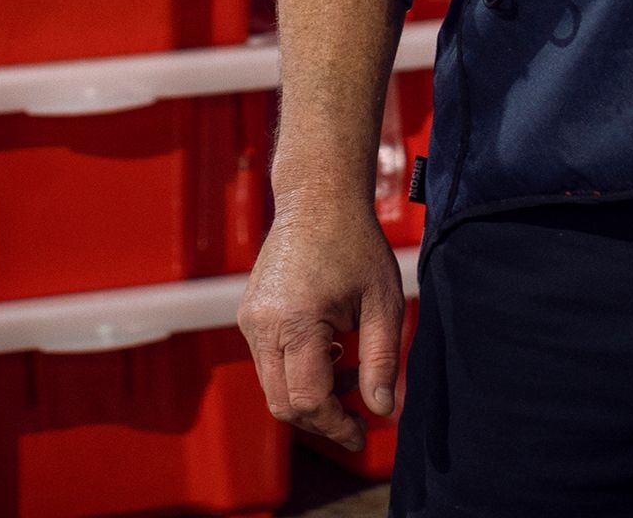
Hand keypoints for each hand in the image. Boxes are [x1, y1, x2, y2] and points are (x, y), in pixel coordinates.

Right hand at [237, 192, 405, 446]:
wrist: (317, 199)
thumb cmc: (356, 244)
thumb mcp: (384, 302)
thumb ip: (382, 359)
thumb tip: (382, 412)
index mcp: (296, 321)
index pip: (307, 400)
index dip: (336, 425)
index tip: (362, 432)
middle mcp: (262, 324)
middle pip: (283, 403)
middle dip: (321, 419)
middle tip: (358, 417)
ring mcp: (250, 320)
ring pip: (273, 387)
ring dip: (310, 396)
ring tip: (352, 372)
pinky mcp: (248, 316)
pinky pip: (268, 364)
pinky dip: (297, 373)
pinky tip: (331, 351)